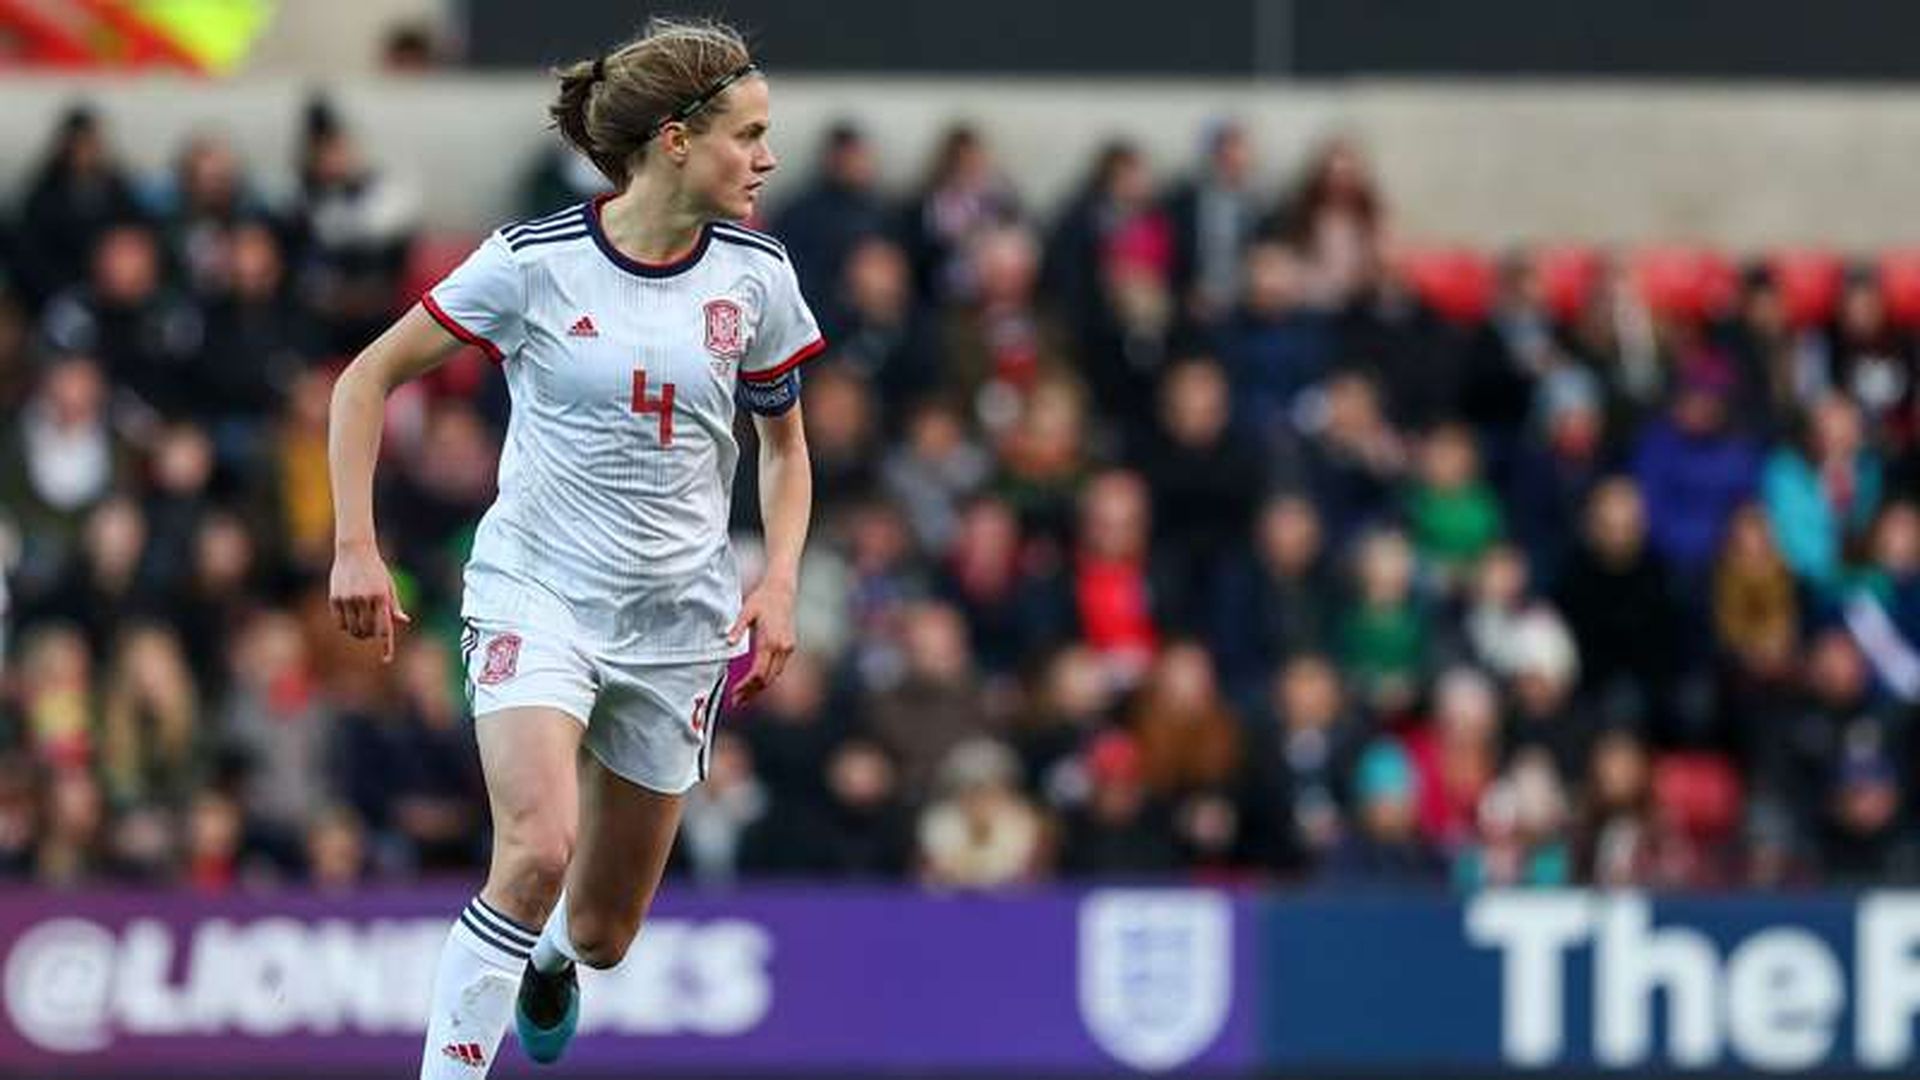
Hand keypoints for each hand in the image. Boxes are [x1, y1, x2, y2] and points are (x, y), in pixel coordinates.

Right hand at [329, 540, 411, 661]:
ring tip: (361, 626)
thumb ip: (393, 605)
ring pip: (353, 630)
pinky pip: (340, 623)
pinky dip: (346, 626)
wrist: (354, 551)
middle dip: (370, 636)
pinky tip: (350, 618)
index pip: (385, 628)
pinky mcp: (335, 598)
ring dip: (358, 633)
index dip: (386, 646)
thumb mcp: (388, 585)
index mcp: (382, 597)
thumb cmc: (376, 570)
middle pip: (367, 632)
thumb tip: (403, 621)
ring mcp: (349, 599)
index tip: (386, 660)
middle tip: (371, 632)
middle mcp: (365, 599)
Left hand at [726, 579, 794, 706]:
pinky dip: (766, 677)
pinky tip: (755, 682)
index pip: (758, 673)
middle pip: (766, 679)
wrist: (783, 590)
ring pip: (774, 676)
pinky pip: (778, 668)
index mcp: (769, 641)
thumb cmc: (762, 599)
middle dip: (751, 692)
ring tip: (744, 696)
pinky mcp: (789, 646)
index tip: (734, 694)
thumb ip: (737, 629)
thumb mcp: (746, 611)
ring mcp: (787, 648)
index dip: (745, 686)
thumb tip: (728, 643)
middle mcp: (781, 647)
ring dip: (759, 687)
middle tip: (736, 701)